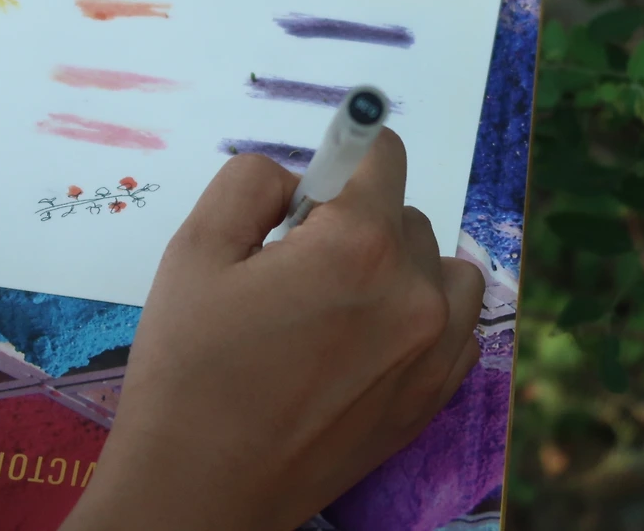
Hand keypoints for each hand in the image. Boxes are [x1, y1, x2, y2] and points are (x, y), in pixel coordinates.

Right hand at [61, 129, 483, 530]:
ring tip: (336, 305)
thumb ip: (251, 181)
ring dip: (398, 267)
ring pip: (440, 268)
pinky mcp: (433, 398)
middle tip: (291, 268)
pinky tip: (360, 343)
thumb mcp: (195, 249)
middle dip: (353, 222)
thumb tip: (297, 179)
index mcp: (356, 247)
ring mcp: (433, 352)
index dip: (341, 156)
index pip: (383, 155)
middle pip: (404, 214)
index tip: (311, 188)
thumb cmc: (189, 370)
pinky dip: (417, 318)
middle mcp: (414, 294)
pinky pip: (454, 326)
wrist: (201, 489)